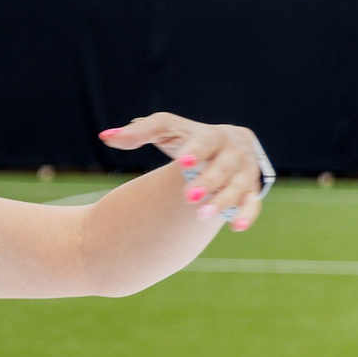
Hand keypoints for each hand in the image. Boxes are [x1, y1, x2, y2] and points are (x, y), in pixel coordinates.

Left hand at [99, 114, 269, 231]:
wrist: (223, 148)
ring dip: (224, 200)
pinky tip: (235, 227)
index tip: (181, 163)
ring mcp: (246, 170)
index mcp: (212, 134)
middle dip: (208, 181)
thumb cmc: (185, 138)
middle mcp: (234, 150)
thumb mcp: (164, 130)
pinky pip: (252, 202)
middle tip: (188, 198)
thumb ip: (138, 133)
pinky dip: (246, 213)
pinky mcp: (251, 189)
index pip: (205, 141)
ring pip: (240, 185)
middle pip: (225, 165)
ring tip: (201, 215)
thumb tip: (105, 137)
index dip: (195, 152)